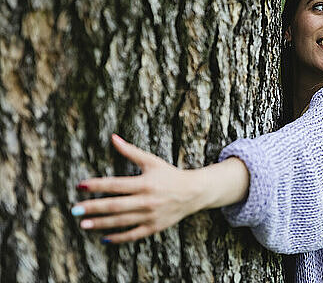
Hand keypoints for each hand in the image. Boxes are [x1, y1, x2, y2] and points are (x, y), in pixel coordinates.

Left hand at [71, 134, 201, 243]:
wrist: (193, 192)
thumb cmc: (169, 174)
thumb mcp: (151, 161)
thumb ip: (130, 151)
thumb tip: (112, 137)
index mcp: (145, 183)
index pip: (115, 185)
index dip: (97, 185)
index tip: (80, 186)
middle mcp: (146, 200)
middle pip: (115, 205)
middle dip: (93, 207)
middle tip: (75, 209)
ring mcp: (150, 215)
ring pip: (121, 221)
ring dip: (101, 223)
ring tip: (83, 223)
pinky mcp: (154, 227)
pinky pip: (133, 234)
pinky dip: (119, 237)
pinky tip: (105, 238)